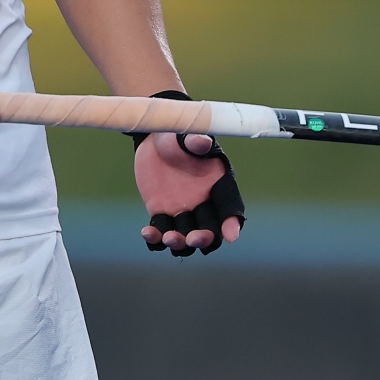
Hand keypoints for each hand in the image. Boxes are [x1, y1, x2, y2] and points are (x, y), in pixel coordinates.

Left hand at [135, 132, 242, 253]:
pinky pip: (160, 231)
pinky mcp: (160, 212)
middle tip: (192, 238)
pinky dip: (154, 238)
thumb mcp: (187, 136)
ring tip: (168, 237)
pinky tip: (147, 233)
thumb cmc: (178, 135)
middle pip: (210, 231)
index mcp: (217, 185)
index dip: (231, 222)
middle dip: (204, 239)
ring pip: (185, 237)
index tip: (231, 236)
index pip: (230, 207)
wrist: (154, 139)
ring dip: (179, 243)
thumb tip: (201, 142)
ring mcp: (182, 211)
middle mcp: (203, 203)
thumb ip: (196, 142)